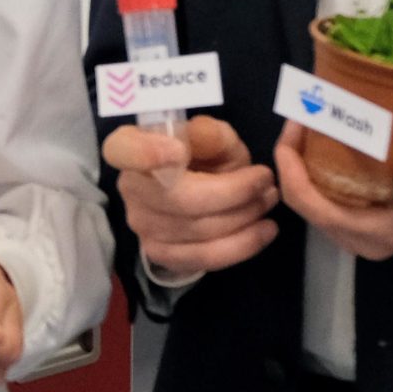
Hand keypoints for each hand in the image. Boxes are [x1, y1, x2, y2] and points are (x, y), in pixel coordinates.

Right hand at [101, 115, 278, 275]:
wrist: (195, 192)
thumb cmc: (203, 156)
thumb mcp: (213, 137)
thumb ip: (211, 135)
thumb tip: (204, 138)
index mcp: (131, 148)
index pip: (124, 150)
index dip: (146, 152)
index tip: (179, 151)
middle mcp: (130, 188)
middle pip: (181, 199)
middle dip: (235, 193)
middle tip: (267, 183)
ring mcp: (141, 225)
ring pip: (200, 231)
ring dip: (245, 218)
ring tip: (268, 201)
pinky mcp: (160, 254)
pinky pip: (205, 257)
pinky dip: (242, 245)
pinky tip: (264, 231)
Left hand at [273, 123, 392, 262]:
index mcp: (379, 233)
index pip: (315, 208)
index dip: (293, 173)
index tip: (292, 130)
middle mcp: (364, 238)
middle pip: (307, 205)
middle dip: (293, 164)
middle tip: (299, 120)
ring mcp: (363, 230)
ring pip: (314, 201)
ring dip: (303, 166)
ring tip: (306, 126)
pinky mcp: (367, 217)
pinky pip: (328, 196)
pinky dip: (317, 170)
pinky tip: (321, 141)